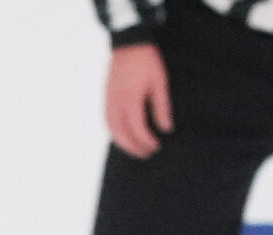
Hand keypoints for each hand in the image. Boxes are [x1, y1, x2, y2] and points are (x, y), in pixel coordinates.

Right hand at [106, 44, 172, 158]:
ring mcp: (108, 102)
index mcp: (131, 99)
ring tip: (135, 149)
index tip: (157, 146)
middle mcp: (116, 104)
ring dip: (123, 144)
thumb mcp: (160, 82)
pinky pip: (107, 123)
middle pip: (121, 135)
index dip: (146, 140)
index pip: (137, 128)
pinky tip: (124, 136)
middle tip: (147, 154)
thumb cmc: (147, 61)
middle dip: (134, 147)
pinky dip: (115, 134)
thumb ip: (162, 107)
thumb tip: (166, 128)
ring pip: (112, 131)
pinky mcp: (106, 99)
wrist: (128, 44)